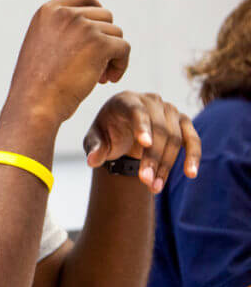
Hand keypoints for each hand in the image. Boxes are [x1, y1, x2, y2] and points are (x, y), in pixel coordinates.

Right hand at [6, 0, 129, 125]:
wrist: (34, 105)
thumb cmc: (36, 85)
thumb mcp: (41, 46)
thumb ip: (61, 29)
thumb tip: (96, 24)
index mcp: (47, 11)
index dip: (96, 10)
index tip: (98, 32)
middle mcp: (65, 13)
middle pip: (105, 15)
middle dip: (105, 39)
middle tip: (97, 66)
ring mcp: (83, 26)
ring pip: (116, 33)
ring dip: (112, 55)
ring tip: (99, 77)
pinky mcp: (99, 43)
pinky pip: (124, 48)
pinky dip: (121, 65)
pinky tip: (107, 80)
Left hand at [83, 91, 200, 192]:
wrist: (122, 131)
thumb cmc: (106, 133)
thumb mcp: (94, 140)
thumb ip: (93, 148)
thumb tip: (93, 160)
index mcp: (126, 100)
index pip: (137, 111)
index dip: (142, 127)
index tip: (144, 144)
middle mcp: (151, 101)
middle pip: (159, 129)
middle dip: (153, 157)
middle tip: (145, 181)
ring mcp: (169, 110)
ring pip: (175, 138)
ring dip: (167, 164)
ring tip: (155, 187)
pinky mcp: (183, 122)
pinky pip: (192, 139)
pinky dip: (193, 156)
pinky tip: (191, 174)